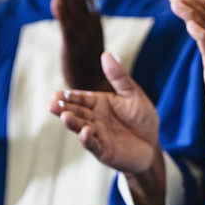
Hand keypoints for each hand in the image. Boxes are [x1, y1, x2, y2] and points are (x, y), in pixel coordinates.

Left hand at [50, 0, 107, 90]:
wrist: (96, 86)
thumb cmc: (89, 60)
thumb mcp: (85, 34)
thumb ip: (75, 16)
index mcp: (94, 20)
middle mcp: (91, 25)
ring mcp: (84, 36)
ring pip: (74, 9)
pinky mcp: (74, 48)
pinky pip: (68, 28)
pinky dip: (62, 14)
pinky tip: (55, 1)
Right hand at [50, 52, 160, 173]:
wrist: (152, 143)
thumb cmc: (142, 117)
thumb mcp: (132, 93)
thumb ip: (118, 76)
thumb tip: (106, 53)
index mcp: (99, 103)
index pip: (80, 98)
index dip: (69, 97)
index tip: (57, 94)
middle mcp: (94, 119)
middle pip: (76, 112)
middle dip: (64, 109)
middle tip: (52, 104)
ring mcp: (98, 135)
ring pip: (81, 127)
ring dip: (72, 123)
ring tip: (64, 116)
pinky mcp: (104, 150)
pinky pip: (94, 144)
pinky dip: (88, 139)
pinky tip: (85, 131)